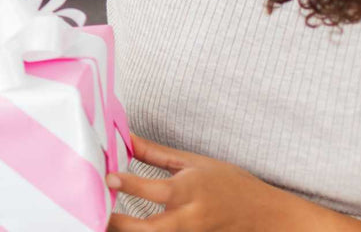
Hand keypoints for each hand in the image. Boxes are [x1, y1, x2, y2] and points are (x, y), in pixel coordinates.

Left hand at [107, 135, 360, 231]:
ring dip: (125, 231)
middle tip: (94, 212)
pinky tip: (122, 228)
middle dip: (118, 223)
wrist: (266, 216)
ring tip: (100, 221)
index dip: (127, 182)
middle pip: (146, 228)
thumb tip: (126, 137)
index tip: (107, 176)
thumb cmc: (230, 185)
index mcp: (188, 191)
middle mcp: (187, 219)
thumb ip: (157, 154)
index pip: (152, 188)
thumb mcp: (196, 163)